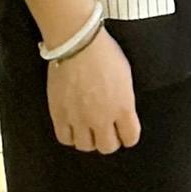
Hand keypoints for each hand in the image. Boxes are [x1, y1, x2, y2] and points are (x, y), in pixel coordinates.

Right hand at [46, 30, 140, 153]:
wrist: (77, 44)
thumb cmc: (102, 53)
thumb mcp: (125, 76)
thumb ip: (124, 100)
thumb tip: (121, 112)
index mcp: (123, 107)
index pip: (130, 137)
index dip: (128, 136)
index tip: (124, 133)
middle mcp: (102, 117)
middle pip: (108, 147)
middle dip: (109, 141)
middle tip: (106, 132)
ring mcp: (79, 118)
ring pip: (86, 146)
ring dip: (88, 139)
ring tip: (88, 129)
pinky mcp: (60, 115)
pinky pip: (65, 138)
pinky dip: (69, 136)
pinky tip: (72, 127)